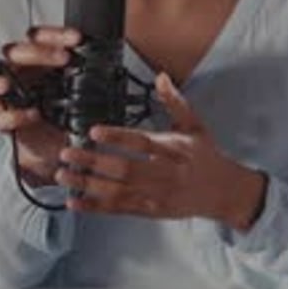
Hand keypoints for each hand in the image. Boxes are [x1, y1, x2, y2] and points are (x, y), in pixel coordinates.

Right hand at [0, 26, 80, 184]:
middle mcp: (21, 74)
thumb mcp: (81, 95)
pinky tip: (31, 115)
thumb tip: (110, 65)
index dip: (57, 35)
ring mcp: (10, 96)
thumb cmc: (65, 113)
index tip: (77, 38)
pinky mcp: (5, 120)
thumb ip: (88, 80)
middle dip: (38, 53)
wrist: (60, 145)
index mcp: (39, 61)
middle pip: (16, 52)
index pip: (40, 37)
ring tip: (8, 85)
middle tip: (63, 58)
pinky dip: (12, 115)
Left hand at [55, 71, 267, 230]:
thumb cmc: (206, 156)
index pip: (141, 143)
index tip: (94, 131)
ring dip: (87, 185)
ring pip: (118, 192)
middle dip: (92, 162)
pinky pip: (120, 210)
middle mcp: (164, 174)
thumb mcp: (194, 125)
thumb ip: (174, 101)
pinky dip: (96, 207)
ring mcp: (156, 195)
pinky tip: (75, 201)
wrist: (223, 192)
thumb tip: (161, 77)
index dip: (117, 137)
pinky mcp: (151, 211)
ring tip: (63, 176)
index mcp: (173, 149)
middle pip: (124, 169)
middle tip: (66, 154)